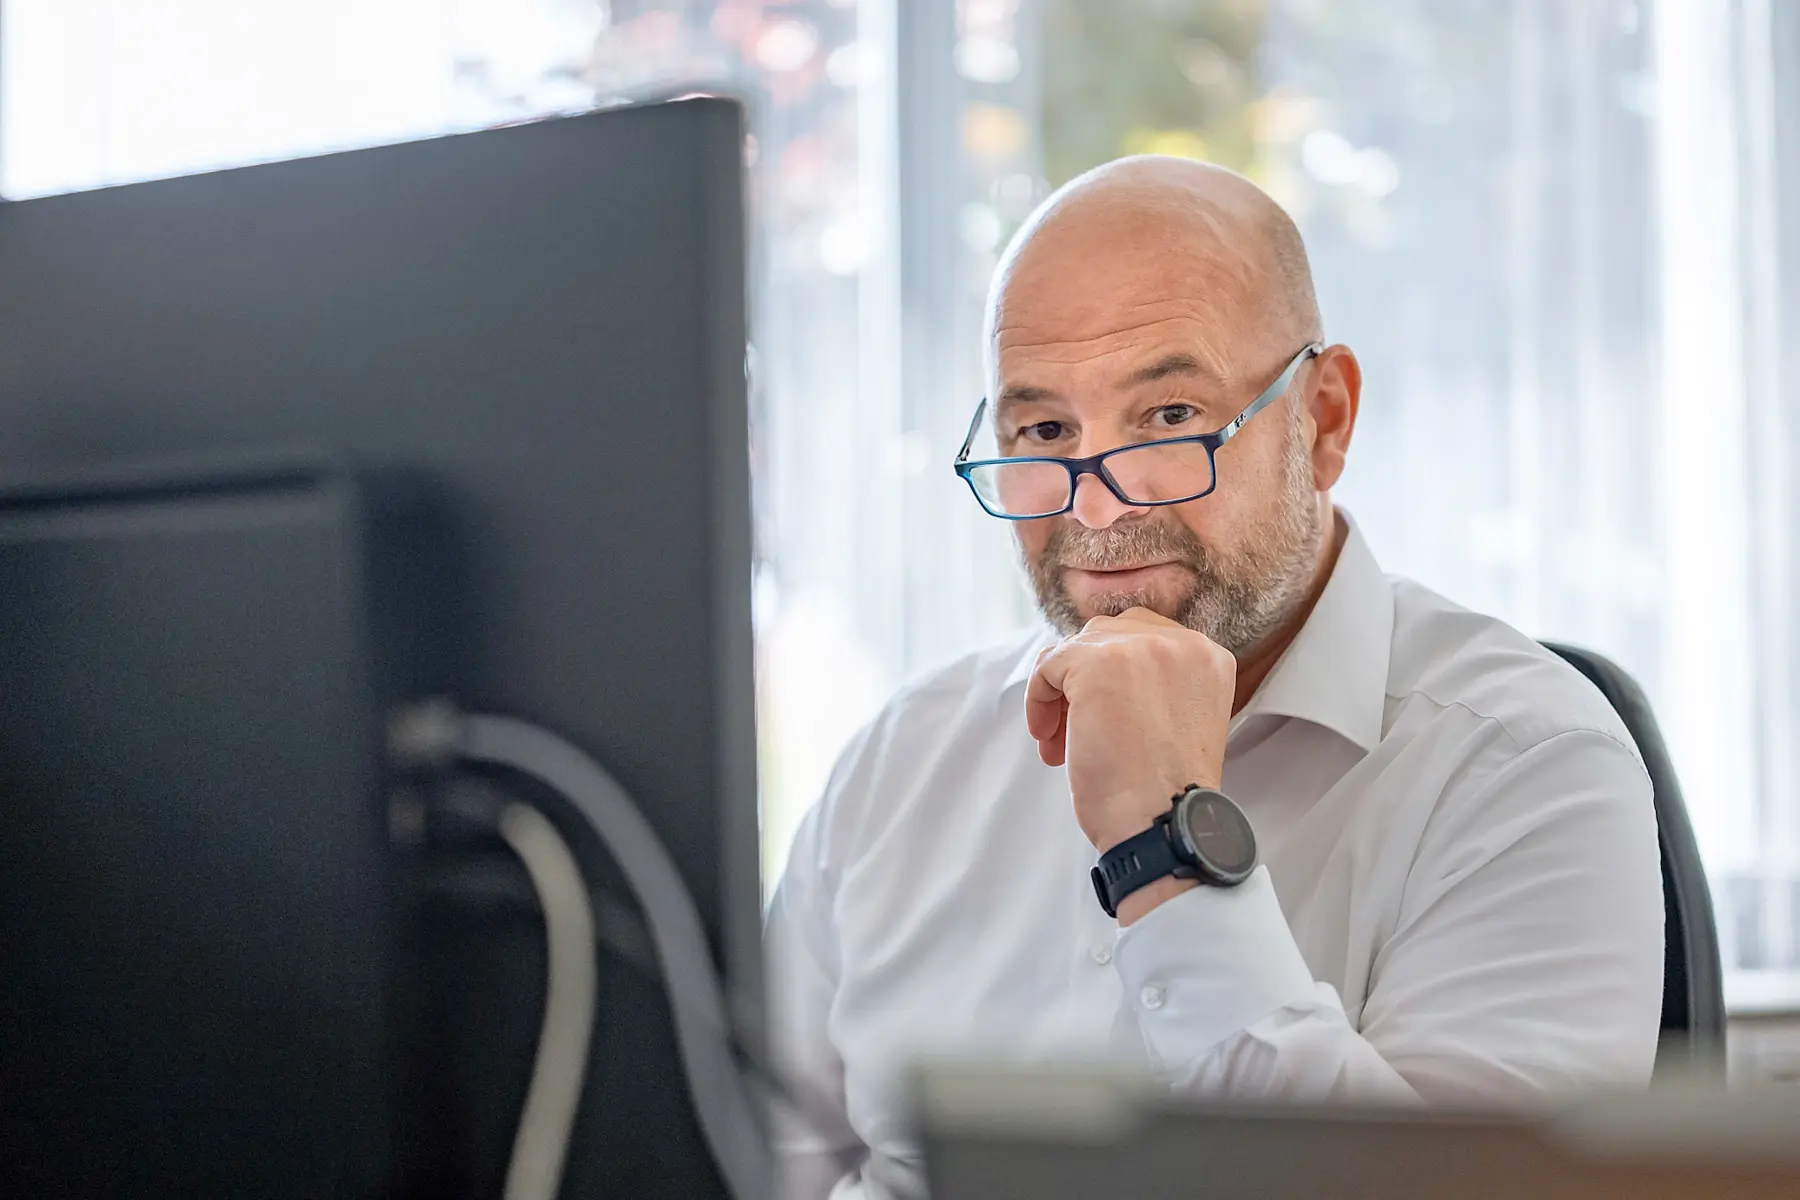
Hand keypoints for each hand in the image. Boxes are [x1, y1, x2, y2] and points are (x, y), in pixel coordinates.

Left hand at [1025, 608, 1234, 856]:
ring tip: (1060, 741)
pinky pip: (1049, 665)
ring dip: (1061, 692)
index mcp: (1207, 656)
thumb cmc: (1163, 792)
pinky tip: (1050, 738)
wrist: (1161, 823)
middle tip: (1073, 731)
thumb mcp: (1176, 720)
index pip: (1143, 638)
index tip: (1104, 717)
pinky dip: (1039, 699)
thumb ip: (1153, 685)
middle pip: (1108, 636)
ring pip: (1077, 648)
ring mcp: (1140, 647)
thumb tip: (1093, 669)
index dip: (1113, 676)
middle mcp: (1181, 642)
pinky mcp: (1098, 663)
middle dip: (1083, 681)